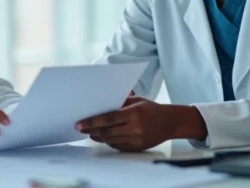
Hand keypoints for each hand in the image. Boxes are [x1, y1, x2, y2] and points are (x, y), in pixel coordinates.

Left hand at [75, 97, 206, 151]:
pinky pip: (118, 146)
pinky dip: (109, 142)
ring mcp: (137, 139)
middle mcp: (135, 128)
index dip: (91, 122)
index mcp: (134, 113)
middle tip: (82, 128)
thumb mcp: (136, 101)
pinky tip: (104, 137)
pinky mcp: (138, 147)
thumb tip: (100, 102)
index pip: (108, 119)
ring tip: (91, 133)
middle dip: (92, 130)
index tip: (80, 124)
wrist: (170, 122)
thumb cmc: (151, 109)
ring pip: (111, 141)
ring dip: (99, 137)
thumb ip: (120, 102)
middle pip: (107, 132)